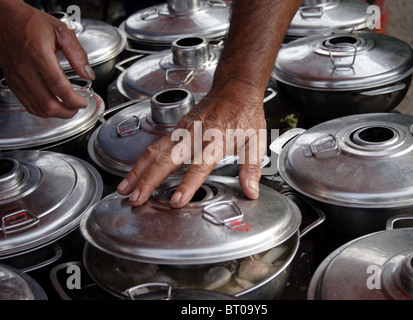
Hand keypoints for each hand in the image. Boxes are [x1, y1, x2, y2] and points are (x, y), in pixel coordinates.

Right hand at [0, 1, 94, 117]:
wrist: (5, 19)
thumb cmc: (30, 22)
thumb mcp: (61, 31)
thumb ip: (77, 53)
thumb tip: (88, 73)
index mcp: (39, 55)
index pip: (59, 87)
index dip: (74, 100)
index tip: (83, 101)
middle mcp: (26, 69)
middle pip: (48, 104)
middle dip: (67, 111)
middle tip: (77, 107)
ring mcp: (17, 78)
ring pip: (37, 108)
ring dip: (56, 113)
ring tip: (67, 107)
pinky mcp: (12, 82)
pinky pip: (28, 104)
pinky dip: (43, 110)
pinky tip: (52, 105)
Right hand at [117, 82, 266, 207]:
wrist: (235, 88)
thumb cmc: (245, 114)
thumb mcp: (256, 141)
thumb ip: (251, 168)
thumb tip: (250, 192)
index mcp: (216, 140)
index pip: (199, 166)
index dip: (187, 184)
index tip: (176, 201)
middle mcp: (194, 135)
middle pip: (166, 159)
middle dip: (148, 181)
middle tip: (136, 199)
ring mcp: (182, 131)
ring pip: (154, 151)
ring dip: (137, 171)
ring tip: (124, 189)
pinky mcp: (176, 129)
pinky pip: (155, 146)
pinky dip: (141, 161)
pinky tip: (133, 173)